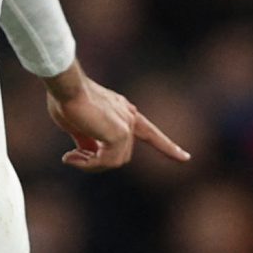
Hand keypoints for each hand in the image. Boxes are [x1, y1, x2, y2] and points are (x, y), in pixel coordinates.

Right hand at [45, 66, 191, 169]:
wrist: (67, 87)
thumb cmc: (67, 99)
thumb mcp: (78, 124)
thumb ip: (87, 139)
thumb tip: (87, 153)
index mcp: (123, 112)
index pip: (150, 132)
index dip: (166, 146)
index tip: (185, 157)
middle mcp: (128, 117)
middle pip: (120, 156)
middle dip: (95, 163)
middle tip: (71, 157)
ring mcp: (126, 125)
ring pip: (114, 162)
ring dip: (90, 165)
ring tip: (70, 157)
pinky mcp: (119, 134)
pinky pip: (106, 161)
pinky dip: (87, 164)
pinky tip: (70, 156)